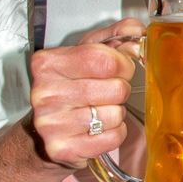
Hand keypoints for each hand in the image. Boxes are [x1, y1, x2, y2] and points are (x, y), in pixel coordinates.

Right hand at [30, 20, 141, 168]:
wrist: (43, 133)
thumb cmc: (69, 88)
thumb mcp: (86, 54)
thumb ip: (115, 37)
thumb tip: (139, 32)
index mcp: (48, 63)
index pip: (104, 60)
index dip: (123, 65)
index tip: (120, 69)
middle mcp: (45, 93)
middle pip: (115, 89)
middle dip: (120, 90)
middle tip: (106, 93)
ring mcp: (51, 123)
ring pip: (115, 115)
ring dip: (116, 114)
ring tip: (99, 111)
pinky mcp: (63, 148)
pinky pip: (112, 138)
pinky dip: (114, 134)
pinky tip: (98, 129)